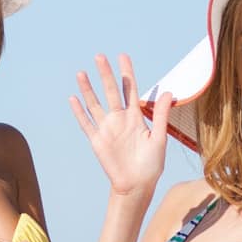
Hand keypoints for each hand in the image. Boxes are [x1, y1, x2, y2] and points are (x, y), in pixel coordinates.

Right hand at [69, 54, 172, 196]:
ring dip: (88, 89)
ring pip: (95, 104)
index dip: (126, 73)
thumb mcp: (160, 138)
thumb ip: (162, 115)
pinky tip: (73, 99)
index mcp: (136, 118)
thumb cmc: (151, 165)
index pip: (130, 90)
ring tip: (81, 73)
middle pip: (111, 92)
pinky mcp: (97, 141)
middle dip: (105, 74)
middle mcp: (119, 120)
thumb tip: (169, 92)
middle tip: (100, 56)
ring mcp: (107, 129)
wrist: (137, 186)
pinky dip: (79, 112)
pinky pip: (86, 124)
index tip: (122, 57)